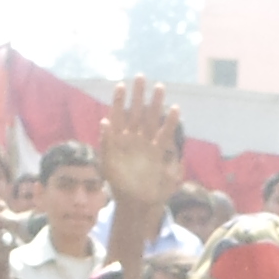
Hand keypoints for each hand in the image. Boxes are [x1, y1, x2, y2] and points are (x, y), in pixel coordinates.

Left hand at [98, 79, 182, 220]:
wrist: (134, 202)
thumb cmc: (118, 184)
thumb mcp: (107, 164)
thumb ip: (106, 143)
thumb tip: (104, 121)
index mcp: (118, 140)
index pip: (117, 116)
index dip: (119, 101)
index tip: (121, 85)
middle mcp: (132, 139)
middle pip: (135, 112)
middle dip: (138, 95)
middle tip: (141, 77)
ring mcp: (145, 144)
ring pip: (151, 120)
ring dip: (155, 104)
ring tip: (160, 87)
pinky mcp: (158, 152)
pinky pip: (164, 134)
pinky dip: (169, 123)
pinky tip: (175, 109)